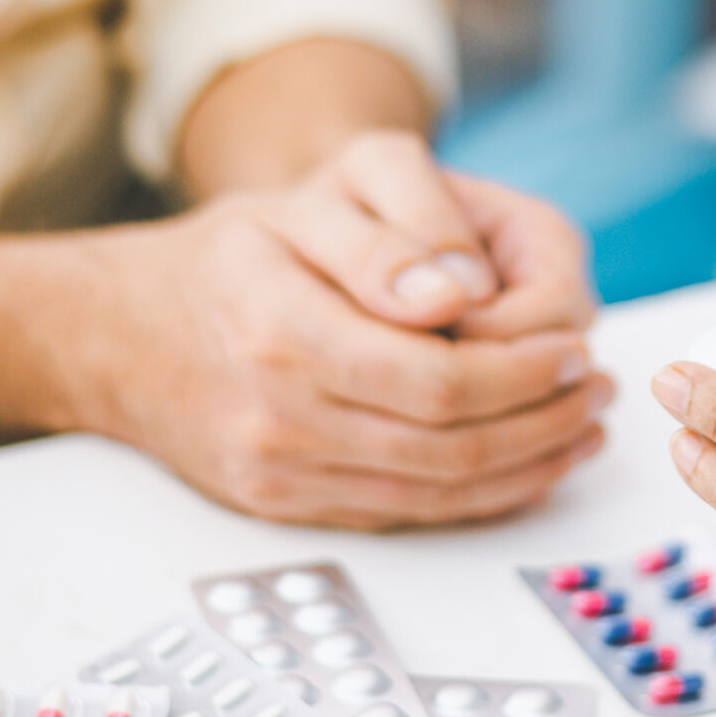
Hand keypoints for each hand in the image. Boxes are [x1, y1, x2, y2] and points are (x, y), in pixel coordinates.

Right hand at [40, 194, 608, 529]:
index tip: (575, 343)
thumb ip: (391, 234)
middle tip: (596, 387)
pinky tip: (524, 464)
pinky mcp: (287, 508)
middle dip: (543, 422)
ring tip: (581, 426)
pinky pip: (404, 515)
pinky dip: (479, 497)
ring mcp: (280, 475)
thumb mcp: (305, 201)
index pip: (439, 379)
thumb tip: (464, 292)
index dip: (525, 371)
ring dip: (527, 467)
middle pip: (449, 447)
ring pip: (436, 494)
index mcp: (283, 331)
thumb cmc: (228, 256)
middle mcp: (278, 418)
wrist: (119, 335)